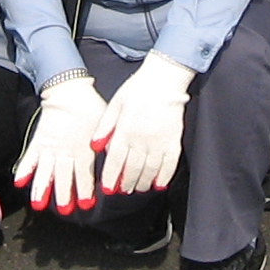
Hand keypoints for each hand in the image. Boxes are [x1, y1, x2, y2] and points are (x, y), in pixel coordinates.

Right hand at [14, 73, 109, 210]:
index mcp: (83, 149)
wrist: (69, 91)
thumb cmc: (90, 109)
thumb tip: (117, 163)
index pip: (84, 174)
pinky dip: (24, 170)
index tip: (86, 204)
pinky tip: (19, 183)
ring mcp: (49, 148)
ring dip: (41, 188)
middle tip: (64, 210)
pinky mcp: (38, 142)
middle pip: (63, 177)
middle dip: (63, 195)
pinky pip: (29, 158)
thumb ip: (108, 146)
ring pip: (44, 172)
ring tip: (38, 204)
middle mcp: (65, 151)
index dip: (85, 190)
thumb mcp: (105, 127)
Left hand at [99, 51, 192, 194]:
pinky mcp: (174, 140)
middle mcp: (142, 139)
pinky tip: (158, 184)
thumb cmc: (137, 90)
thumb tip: (94, 146)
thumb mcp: (115, 104)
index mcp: (125, 130)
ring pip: (150, 170)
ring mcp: (159, 141)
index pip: (116, 160)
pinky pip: (170, 164)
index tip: (108, 189)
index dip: (111, 177)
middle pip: (132, 169)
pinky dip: (164, 177)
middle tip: (122, 190)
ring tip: (138, 188)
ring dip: (143, 182)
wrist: (164, 79)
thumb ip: (104, 126)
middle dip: (126, 183)